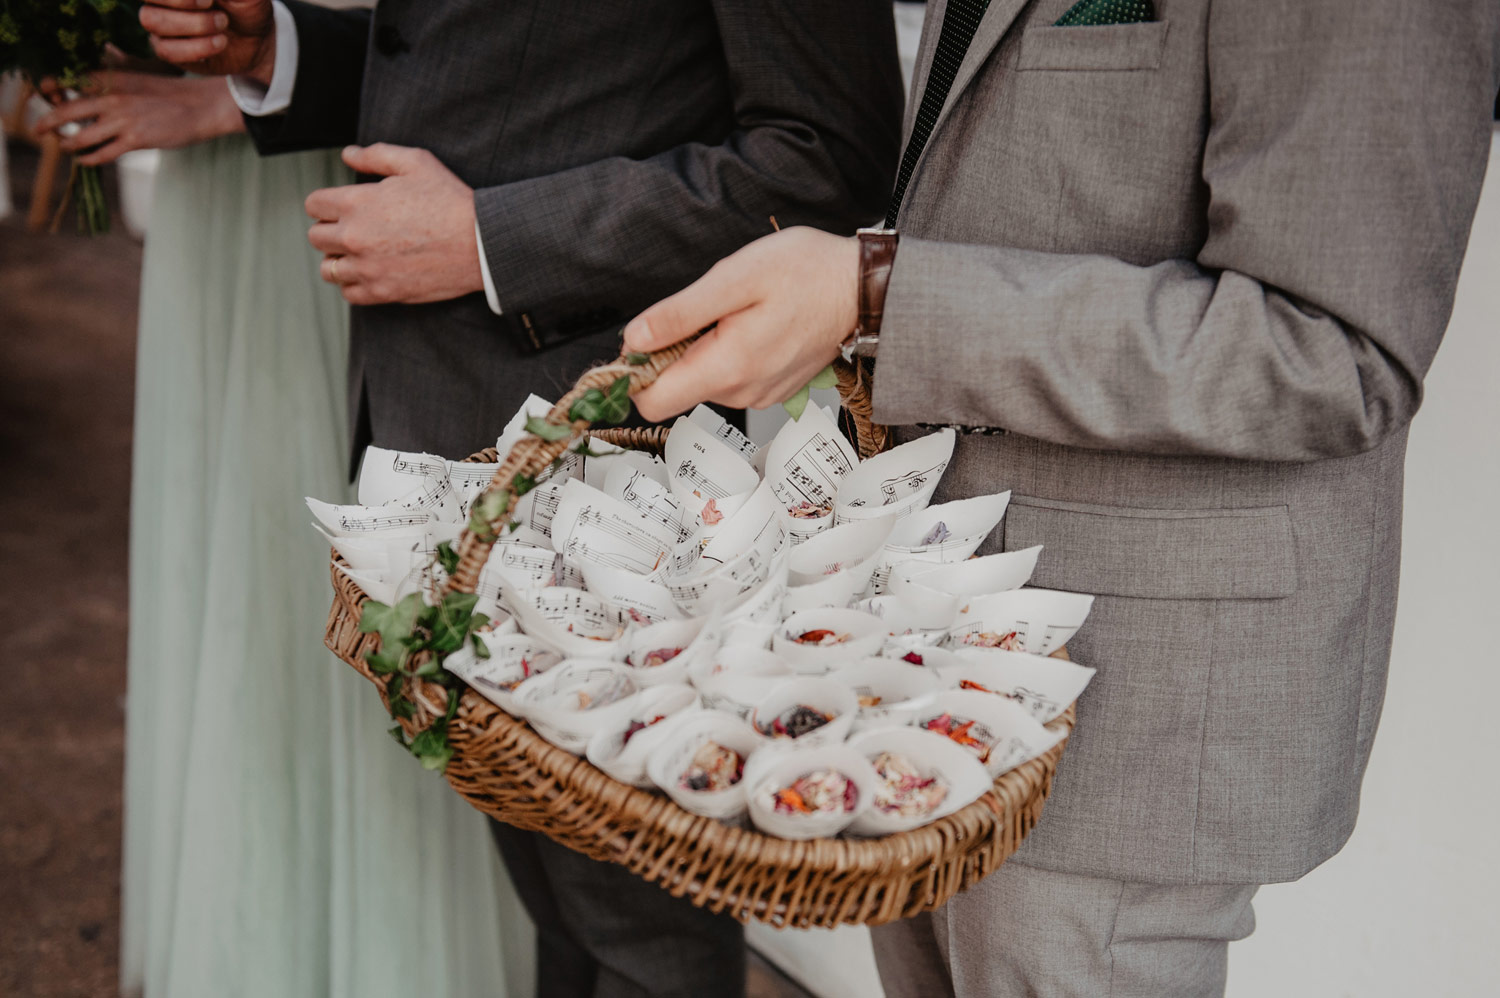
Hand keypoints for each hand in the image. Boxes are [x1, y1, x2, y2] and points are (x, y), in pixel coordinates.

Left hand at [33, 72, 245, 165]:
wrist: (201, 106)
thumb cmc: (170, 95)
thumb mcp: (135, 79)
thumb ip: (113, 82)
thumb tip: (95, 87)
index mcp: (110, 79)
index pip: (68, 84)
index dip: (53, 95)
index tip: (50, 103)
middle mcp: (111, 97)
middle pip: (66, 110)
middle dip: (47, 122)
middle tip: (38, 130)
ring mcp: (122, 120)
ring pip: (80, 137)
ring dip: (67, 145)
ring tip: (64, 147)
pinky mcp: (135, 140)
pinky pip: (103, 153)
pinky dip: (89, 159)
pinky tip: (84, 160)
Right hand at [138, 0, 275, 81]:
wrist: (257, 39)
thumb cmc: (246, 7)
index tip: (209, 0)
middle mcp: (161, 0)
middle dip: (183, 3)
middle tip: (216, 10)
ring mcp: (160, 23)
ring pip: (152, 21)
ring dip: (194, 25)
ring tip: (222, 26)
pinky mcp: (167, 49)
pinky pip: (166, 50)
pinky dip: (197, 48)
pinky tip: (219, 43)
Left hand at [307, 144, 484, 305]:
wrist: (480, 243)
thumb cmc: (451, 201)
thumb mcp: (416, 163)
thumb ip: (376, 156)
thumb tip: (348, 154)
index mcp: (356, 203)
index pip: (314, 204)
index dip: (326, 203)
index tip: (340, 207)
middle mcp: (354, 237)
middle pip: (316, 237)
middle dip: (330, 230)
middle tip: (353, 229)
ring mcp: (367, 268)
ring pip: (328, 269)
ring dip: (338, 260)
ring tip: (359, 254)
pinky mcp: (383, 292)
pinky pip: (349, 293)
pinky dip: (355, 284)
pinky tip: (371, 273)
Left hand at [623, 227, 858, 420]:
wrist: (861, 288)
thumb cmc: (805, 273)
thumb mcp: (733, 278)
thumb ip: (679, 314)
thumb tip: (635, 339)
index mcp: (728, 367)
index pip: (652, 402)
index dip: (636, 372)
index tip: (644, 339)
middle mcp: (742, 391)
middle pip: (675, 390)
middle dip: (673, 353)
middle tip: (701, 311)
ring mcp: (759, 393)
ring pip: (703, 382)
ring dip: (705, 349)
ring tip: (736, 313)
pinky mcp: (771, 388)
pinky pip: (731, 378)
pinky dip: (729, 353)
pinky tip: (753, 324)